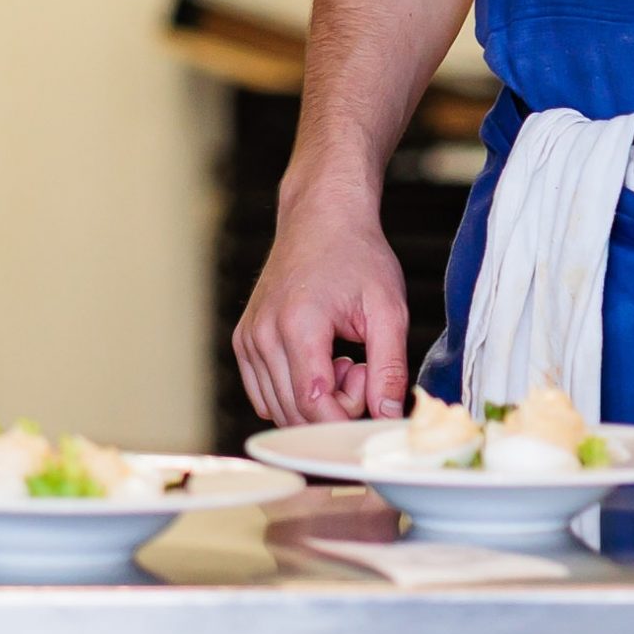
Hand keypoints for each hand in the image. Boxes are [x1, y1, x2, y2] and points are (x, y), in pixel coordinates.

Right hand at [233, 182, 410, 428]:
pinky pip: (263, 395)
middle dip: (334, 407)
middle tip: (361, 368)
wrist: (323, 217)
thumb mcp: (388, 308)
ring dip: (314, 401)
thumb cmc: (357, 255)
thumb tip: (387, 417)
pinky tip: (319, 361)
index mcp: (298, 325)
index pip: (313, 406)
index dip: (346, 414)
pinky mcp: (243, 342)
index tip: (370, 386)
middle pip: (293, 414)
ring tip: (341, 360)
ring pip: (276, 410)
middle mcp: (263, 335)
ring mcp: (248, 339)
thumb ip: (390, 367)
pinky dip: (293, 393)